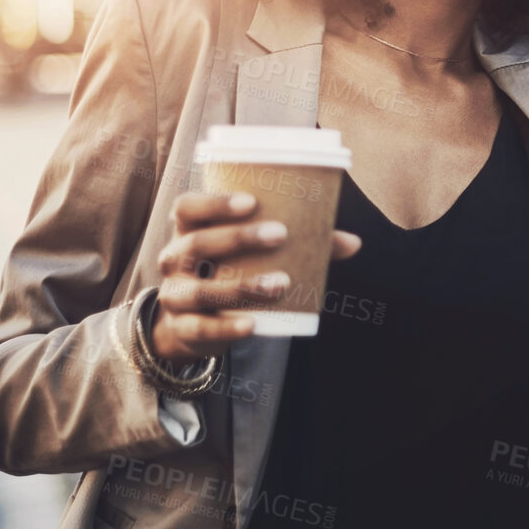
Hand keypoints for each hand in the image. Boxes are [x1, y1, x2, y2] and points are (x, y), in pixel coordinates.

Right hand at [149, 191, 362, 363]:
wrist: (194, 323)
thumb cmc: (232, 270)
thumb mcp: (255, 253)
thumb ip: (301, 244)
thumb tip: (354, 242)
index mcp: (190, 230)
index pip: (187, 208)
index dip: (214, 202)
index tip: (252, 200)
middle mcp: (175, 260)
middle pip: (197, 243)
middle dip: (238, 237)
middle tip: (281, 234)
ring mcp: (175, 295)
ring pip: (200, 289)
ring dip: (241, 286)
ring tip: (281, 283)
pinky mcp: (183, 327)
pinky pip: (201, 327)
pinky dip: (226, 328)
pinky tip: (252, 324)